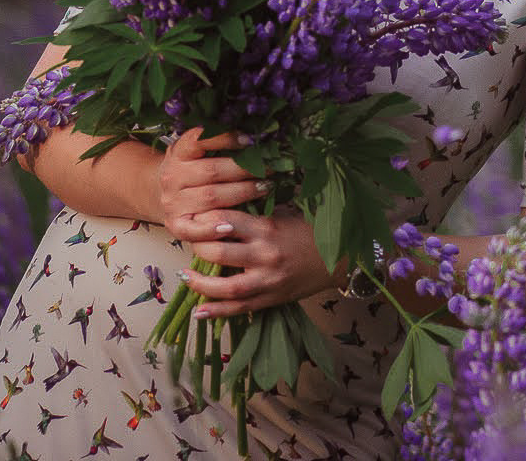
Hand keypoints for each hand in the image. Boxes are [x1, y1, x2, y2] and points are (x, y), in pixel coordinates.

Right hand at [154, 127, 265, 244]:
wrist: (168, 197)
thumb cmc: (194, 171)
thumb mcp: (199, 152)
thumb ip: (218, 142)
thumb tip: (254, 136)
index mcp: (178, 153)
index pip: (199, 140)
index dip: (225, 138)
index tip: (249, 140)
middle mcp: (172, 177)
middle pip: (212, 171)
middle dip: (244, 169)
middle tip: (269, 168)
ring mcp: (173, 203)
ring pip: (211, 197)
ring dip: (242, 192)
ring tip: (265, 187)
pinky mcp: (176, 226)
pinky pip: (193, 230)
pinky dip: (212, 229)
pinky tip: (231, 226)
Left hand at [179, 208, 334, 317]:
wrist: (341, 259)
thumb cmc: (312, 231)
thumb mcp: (285, 215)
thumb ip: (256, 216)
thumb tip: (222, 214)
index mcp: (268, 229)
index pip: (225, 222)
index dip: (204, 221)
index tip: (192, 219)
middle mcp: (266, 255)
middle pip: (219, 253)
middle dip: (198, 249)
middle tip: (190, 245)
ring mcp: (269, 280)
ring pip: (227, 287)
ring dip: (200, 284)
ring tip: (185, 276)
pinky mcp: (273, 299)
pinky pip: (241, 309)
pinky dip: (218, 312)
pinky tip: (199, 311)